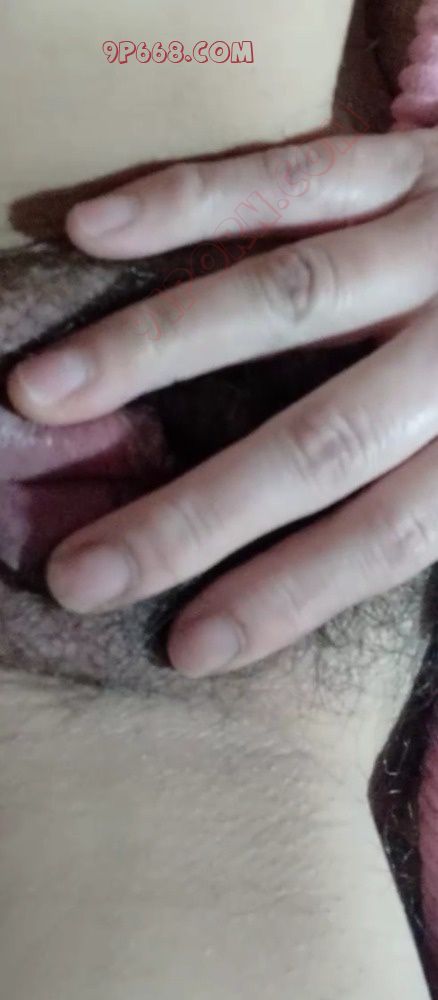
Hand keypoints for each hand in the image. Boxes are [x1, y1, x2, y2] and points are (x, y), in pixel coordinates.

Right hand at [8, 128, 437, 677]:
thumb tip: (330, 583)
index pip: (387, 534)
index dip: (288, 594)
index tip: (188, 646)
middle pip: (320, 440)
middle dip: (193, 516)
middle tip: (80, 572)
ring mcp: (430, 242)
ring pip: (282, 300)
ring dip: (150, 348)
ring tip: (43, 393)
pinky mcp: (404, 162)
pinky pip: (287, 178)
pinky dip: (184, 205)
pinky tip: (95, 231)